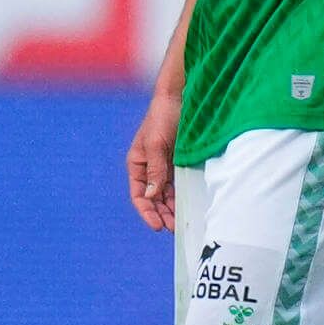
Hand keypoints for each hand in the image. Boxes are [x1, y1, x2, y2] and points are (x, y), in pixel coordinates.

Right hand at [127, 92, 180, 231]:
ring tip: (180, 222)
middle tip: (173, 228)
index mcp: (137, 163)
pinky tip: (186, 205)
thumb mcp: (156, 144)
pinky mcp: (178, 162)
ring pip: (165, 194)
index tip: (157, 226)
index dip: (146, 212)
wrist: (180, 96)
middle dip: (161, 214)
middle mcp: (149, 167)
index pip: (138, 194)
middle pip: (152, 198)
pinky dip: (180, 196)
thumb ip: (155, 170)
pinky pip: (177, 184)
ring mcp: (164, 166)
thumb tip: (152, 195)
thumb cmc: (163, 116)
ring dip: (171, 208)